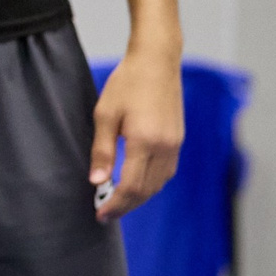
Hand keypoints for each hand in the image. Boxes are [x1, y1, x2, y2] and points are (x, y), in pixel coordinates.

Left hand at [91, 51, 183, 221]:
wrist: (157, 61)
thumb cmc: (127, 83)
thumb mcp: (105, 114)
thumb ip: (102, 150)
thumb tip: (97, 182)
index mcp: (144, 141)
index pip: (130, 187)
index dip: (114, 205)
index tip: (100, 214)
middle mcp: (165, 147)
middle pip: (146, 191)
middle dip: (125, 206)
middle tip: (105, 213)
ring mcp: (175, 145)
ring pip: (158, 184)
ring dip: (139, 198)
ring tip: (118, 202)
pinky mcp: (178, 140)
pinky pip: (166, 172)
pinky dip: (151, 184)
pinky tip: (136, 184)